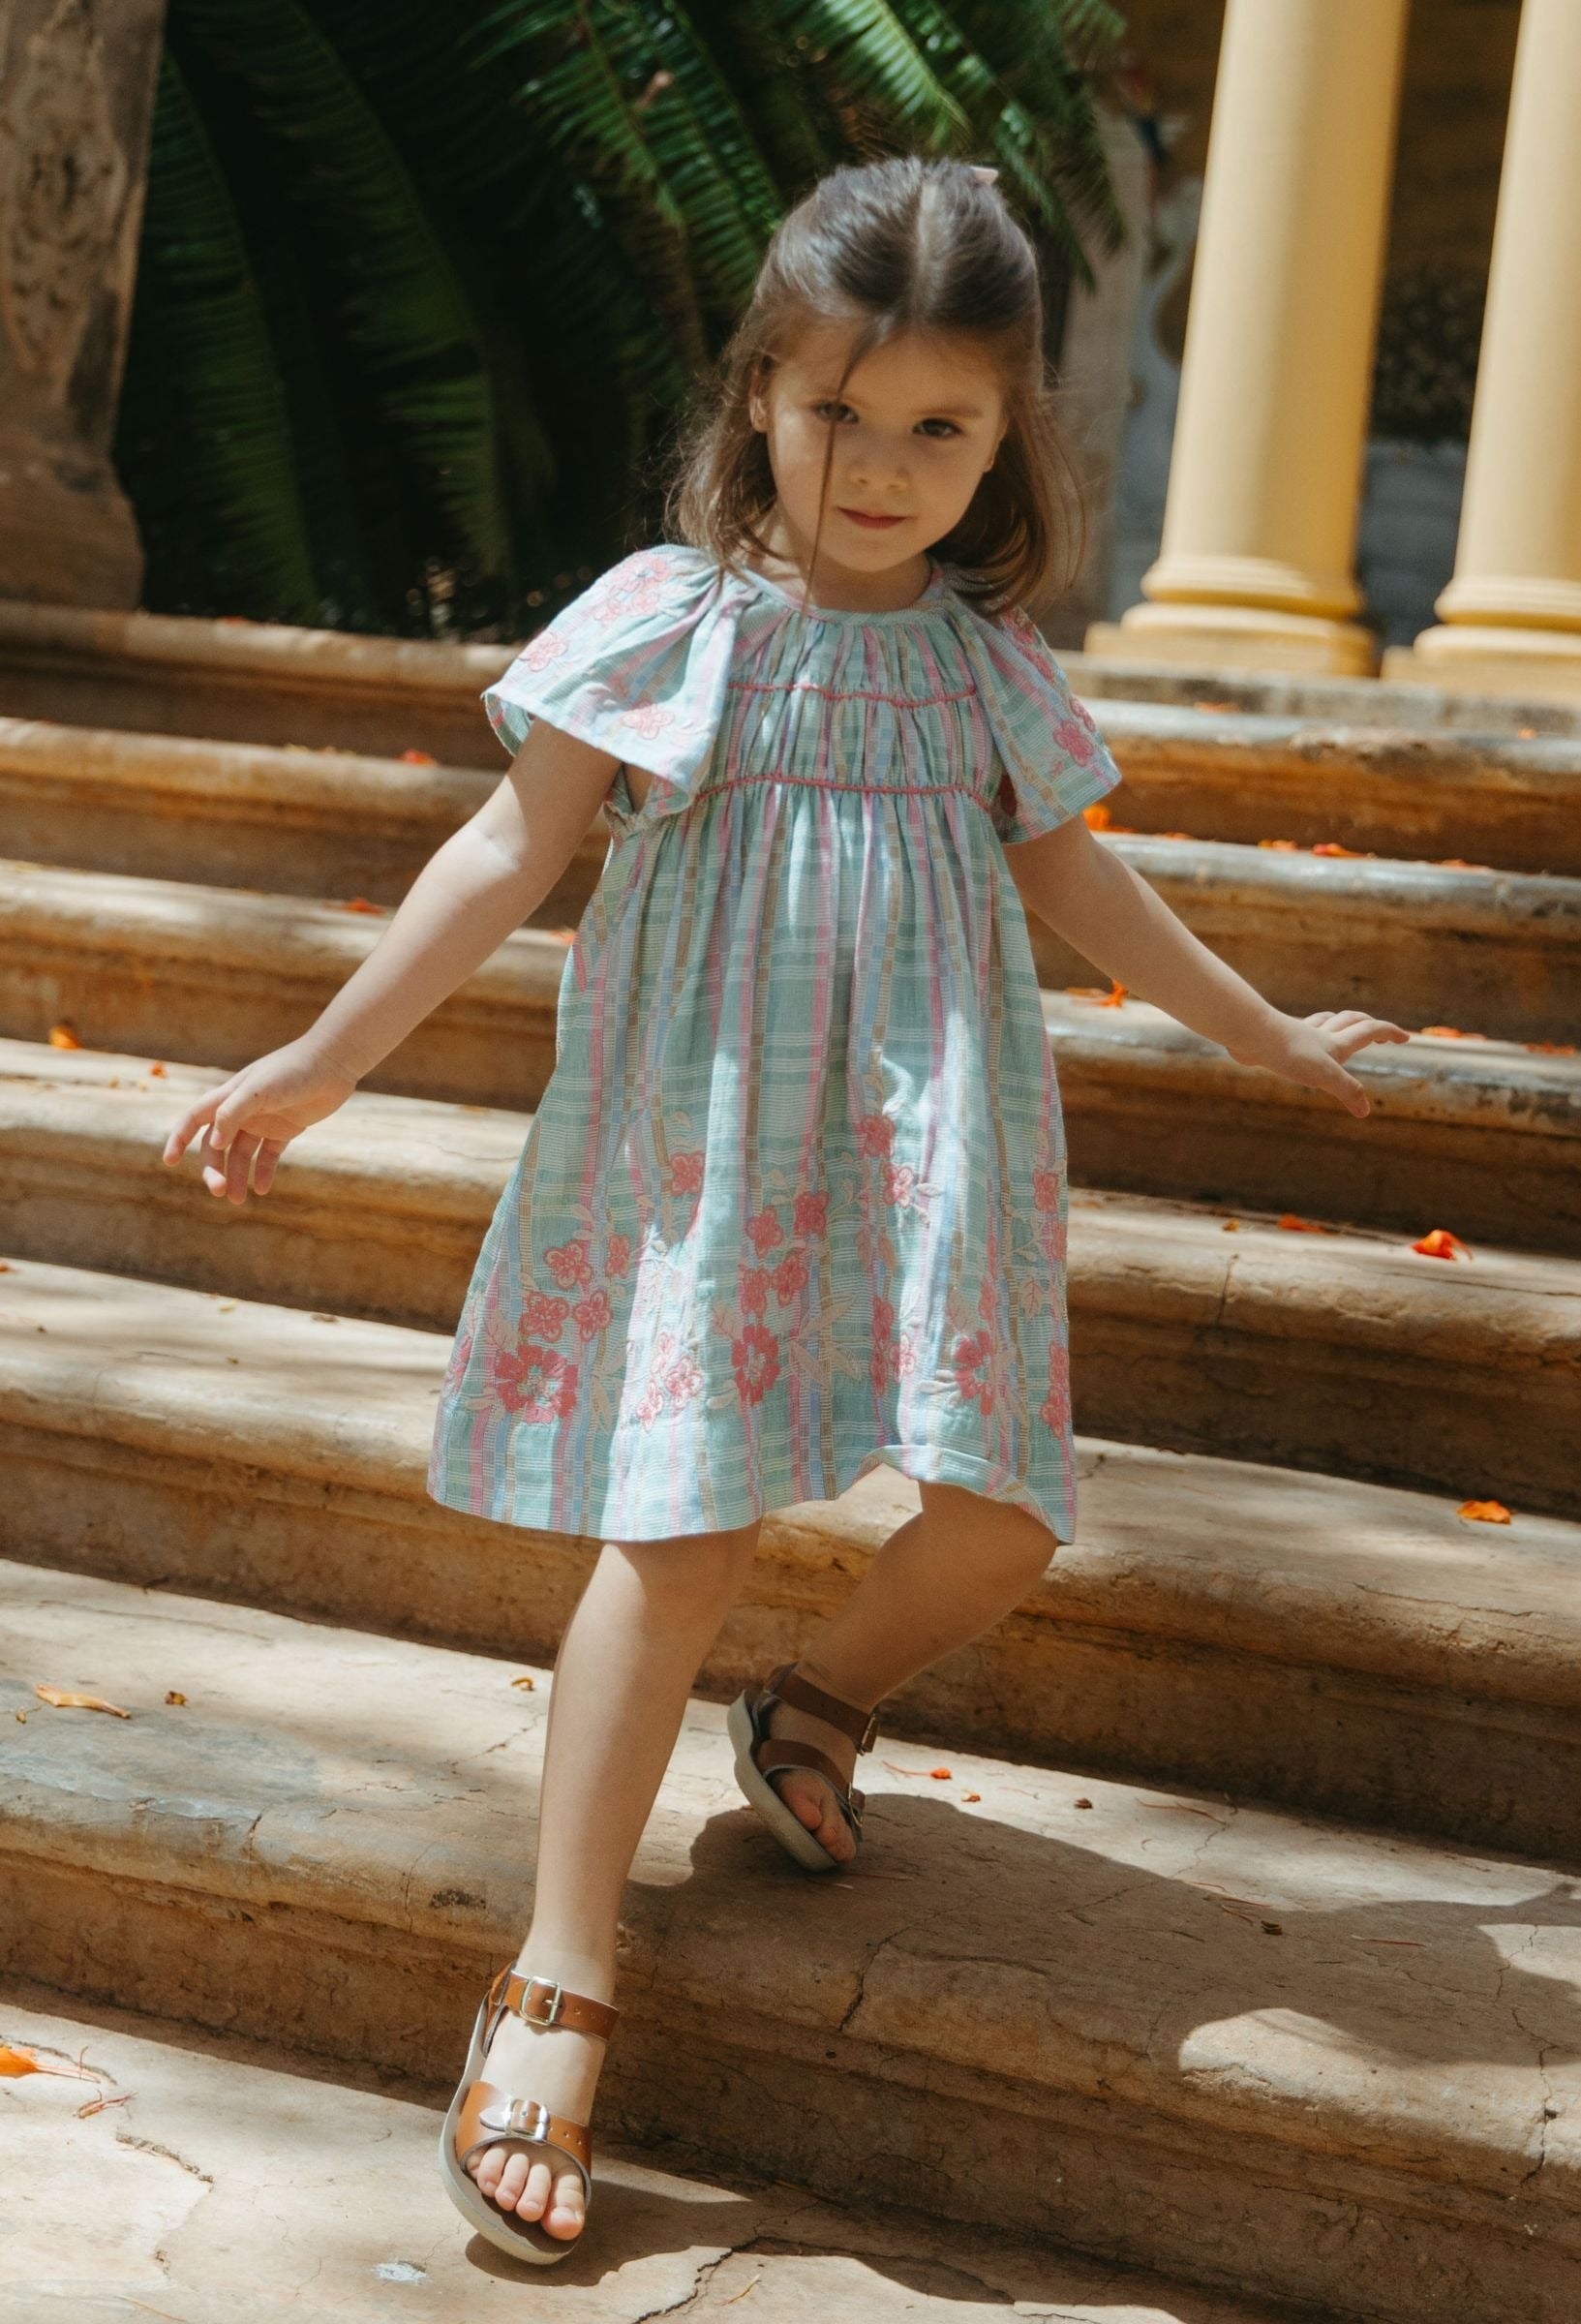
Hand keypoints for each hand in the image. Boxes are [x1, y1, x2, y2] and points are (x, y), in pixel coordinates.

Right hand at [162, 1037, 359, 1201]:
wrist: (333, 1063)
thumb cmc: (292, 1071)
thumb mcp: (258, 1090)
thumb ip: (232, 1113)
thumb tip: (213, 1143)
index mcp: (228, 1096)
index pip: (194, 1119)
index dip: (179, 1138)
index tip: (169, 1162)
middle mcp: (242, 1110)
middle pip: (216, 1146)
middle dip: (214, 1169)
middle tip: (219, 1190)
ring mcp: (263, 1121)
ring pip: (241, 1154)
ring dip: (237, 1176)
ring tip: (239, 1199)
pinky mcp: (285, 1130)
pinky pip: (268, 1156)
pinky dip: (262, 1173)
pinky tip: (261, 1189)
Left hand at [1224, 1008, 1410, 1118]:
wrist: (1251, 1035)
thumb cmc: (1288, 1052)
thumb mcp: (1324, 1074)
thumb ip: (1347, 1090)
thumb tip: (1365, 1111)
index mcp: (1336, 1043)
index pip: (1370, 1031)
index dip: (1389, 1033)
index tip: (1406, 1037)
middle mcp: (1321, 1035)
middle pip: (1352, 1022)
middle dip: (1370, 1025)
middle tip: (1381, 1034)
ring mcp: (1300, 1035)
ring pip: (1328, 1023)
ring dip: (1341, 1024)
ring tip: (1344, 1030)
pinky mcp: (1281, 1040)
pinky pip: (1302, 1033)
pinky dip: (1311, 1031)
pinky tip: (1304, 1038)